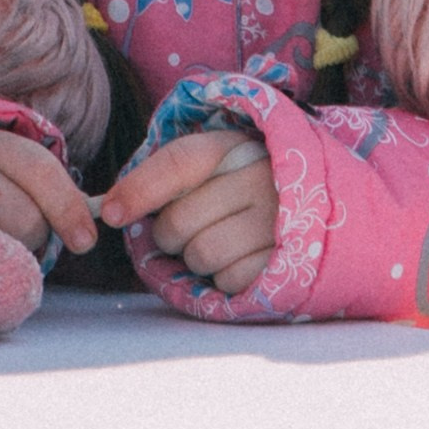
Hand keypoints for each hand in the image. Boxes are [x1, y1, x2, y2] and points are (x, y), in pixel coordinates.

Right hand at [0, 127, 95, 256]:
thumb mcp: (16, 163)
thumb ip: (54, 189)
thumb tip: (85, 236)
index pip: (41, 174)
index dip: (69, 210)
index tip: (86, 240)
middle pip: (25, 221)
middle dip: (38, 232)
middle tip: (27, 225)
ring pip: (2, 246)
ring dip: (14, 249)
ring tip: (0, 232)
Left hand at [100, 129, 278, 295]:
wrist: (318, 210)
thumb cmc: (244, 189)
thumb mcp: (213, 167)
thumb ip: (166, 177)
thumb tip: (111, 208)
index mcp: (236, 148)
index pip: (180, 163)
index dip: (139, 189)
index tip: (111, 213)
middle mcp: (261, 179)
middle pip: (178, 221)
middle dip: (169, 235)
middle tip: (188, 230)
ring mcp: (278, 222)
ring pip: (200, 254)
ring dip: (196, 258)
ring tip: (218, 243)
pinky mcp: (288, 262)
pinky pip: (228, 280)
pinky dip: (224, 277)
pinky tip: (241, 258)